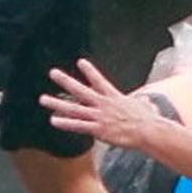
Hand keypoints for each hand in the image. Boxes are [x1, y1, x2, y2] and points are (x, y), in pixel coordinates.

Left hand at [43, 58, 172, 155]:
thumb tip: (146, 101)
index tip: (80, 62)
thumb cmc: (148, 120)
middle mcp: (103, 104)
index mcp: (114, 97)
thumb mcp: (144, 105)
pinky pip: (78, 125)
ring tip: (43, 99)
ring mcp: (99, 116)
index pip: (99, 80)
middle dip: (65, 81)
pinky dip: (65, 123)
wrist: (148, 130)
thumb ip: (141, 102)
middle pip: (80, 90)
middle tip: (52, 73)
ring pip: (74, 108)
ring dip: (57, 103)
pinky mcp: (98, 129)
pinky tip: (53, 120)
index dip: (89, 71)